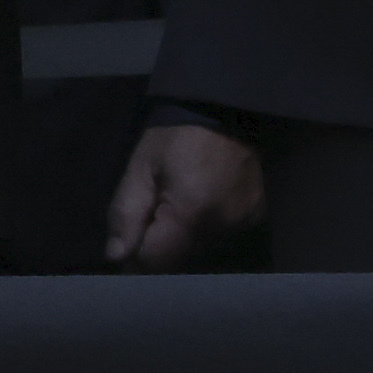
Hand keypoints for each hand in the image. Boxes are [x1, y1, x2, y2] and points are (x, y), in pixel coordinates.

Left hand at [103, 119, 266, 269]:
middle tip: (152, 214)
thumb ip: (126, 214)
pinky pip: (221, 235)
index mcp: (191, 214)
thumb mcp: (140, 169)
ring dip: (184, 239)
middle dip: (160, 246)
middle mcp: (222, 225)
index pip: (156, 262)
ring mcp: (243, 222)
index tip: (129, 244)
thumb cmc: (176, 137)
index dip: (136, 258)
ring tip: (177, 206)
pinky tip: (202, 203)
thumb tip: (117, 256)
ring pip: (201, 249)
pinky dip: (206, 228)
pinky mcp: (255, 215)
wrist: (225, 110)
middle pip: (180, 259)